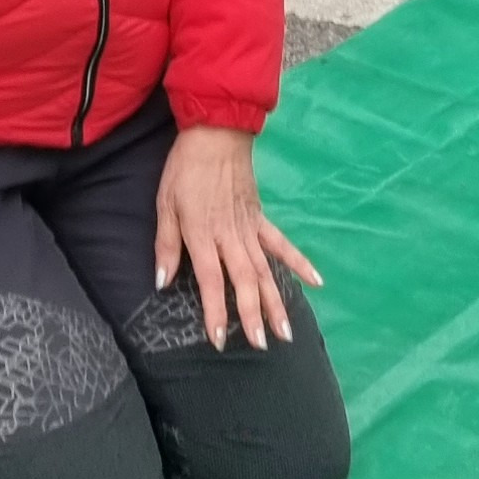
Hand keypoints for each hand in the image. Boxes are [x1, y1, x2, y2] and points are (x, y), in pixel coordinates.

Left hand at [153, 124, 321, 354]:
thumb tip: (162, 282)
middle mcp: (231, 236)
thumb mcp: (165, 205)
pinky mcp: (261, 218)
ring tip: (286, 331)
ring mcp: (250, 228)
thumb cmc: (184, 170)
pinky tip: (316, 282)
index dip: (216, 311)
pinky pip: (281, 244)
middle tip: (263, 345)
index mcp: (204, 234)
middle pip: (246, 281)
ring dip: (277, 301)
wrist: (216, 134)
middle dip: (254, 315)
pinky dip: (299, 263)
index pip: (212, 280)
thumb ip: (166, 245)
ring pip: (266, 270)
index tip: (220, 340)